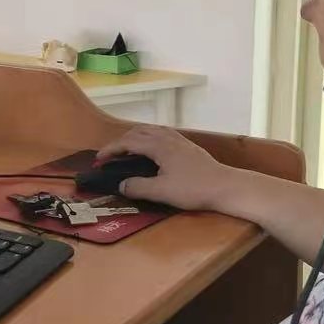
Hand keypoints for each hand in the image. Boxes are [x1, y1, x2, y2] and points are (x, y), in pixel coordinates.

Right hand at [95, 126, 232, 210]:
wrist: (225, 186)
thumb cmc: (193, 189)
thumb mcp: (161, 192)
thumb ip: (138, 187)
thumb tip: (121, 185)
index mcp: (158, 146)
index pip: (128, 142)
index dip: (111, 149)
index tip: (99, 159)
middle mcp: (167, 137)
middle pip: (138, 131)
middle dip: (121, 142)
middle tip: (111, 156)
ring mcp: (179, 140)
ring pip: (152, 130)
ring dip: (136, 138)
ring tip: (128, 151)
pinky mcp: (188, 146)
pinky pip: (162, 134)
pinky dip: (149, 139)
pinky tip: (153, 151)